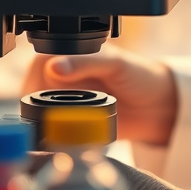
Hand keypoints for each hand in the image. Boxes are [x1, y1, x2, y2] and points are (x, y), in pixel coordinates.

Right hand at [22, 43, 178, 145]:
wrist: (158, 107)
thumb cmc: (140, 76)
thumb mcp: (115, 63)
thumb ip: (86, 62)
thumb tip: (54, 67)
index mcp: (71, 54)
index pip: (38, 64)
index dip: (35, 78)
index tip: (39, 92)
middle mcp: (64, 77)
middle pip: (32, 90)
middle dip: (36, 103)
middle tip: (50, 113)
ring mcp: (66, 101)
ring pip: (39, 112)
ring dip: (44, 120)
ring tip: (59, 125)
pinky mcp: (71, 123)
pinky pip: (53, 130)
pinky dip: (54, 134)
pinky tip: (64, 135)